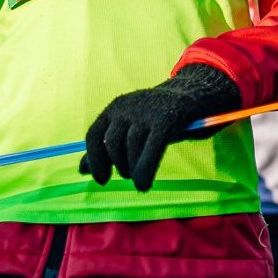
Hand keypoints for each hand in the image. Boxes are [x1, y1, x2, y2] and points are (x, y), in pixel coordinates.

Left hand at [79, 64, 241, 192]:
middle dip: (118, 164)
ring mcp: (147, 111)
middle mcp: (128, 106)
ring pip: (131, 147)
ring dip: (132, 169)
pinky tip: (144, 183)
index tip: (102, 179)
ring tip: (139, 178)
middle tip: (127, 175)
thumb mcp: (132, 128)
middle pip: (112, 143)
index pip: (94, 134)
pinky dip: (145, 169)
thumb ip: (106, 147)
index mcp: (116, 106)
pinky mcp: (166, 118)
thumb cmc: (160, 117)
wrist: (196, 94)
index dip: (94, 159)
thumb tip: (82, 170)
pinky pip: (151, 149)